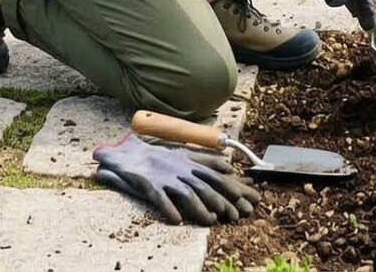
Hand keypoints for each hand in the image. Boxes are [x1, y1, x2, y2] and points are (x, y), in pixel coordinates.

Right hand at [91, 135, 257, 224]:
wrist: (127, 154)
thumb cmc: (158, 157)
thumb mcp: (184, 155)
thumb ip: (205, 160)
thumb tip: (229, 164)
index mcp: (189, 162)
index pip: (216, 175)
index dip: (232, 186)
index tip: (248, 198)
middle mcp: (180, 169)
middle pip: (206, 185)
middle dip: (222, 199)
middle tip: (236, 213)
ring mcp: (165, 177)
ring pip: (187, 193)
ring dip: (201, 208)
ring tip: (211, 220)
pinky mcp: (149, 185)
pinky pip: (161, 199)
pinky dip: (169, 209)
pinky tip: (177, 221)